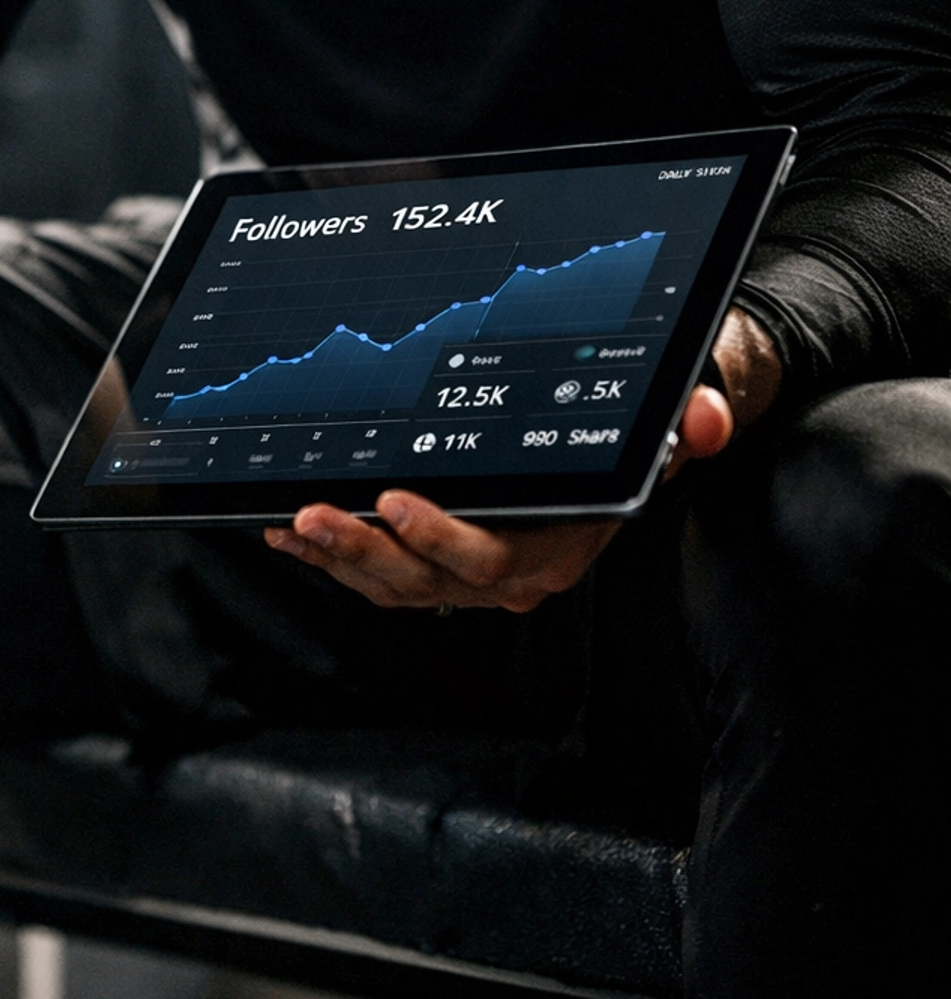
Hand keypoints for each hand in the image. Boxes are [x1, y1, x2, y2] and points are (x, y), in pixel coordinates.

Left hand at [264, 306, 782, 612]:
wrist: (639, 441)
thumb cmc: (643, 427)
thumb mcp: (678, 414)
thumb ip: (695, 420)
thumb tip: (706, 421)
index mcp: (562, 547)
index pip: (493, 560)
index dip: (440, 539)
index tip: (395, 499)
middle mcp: (516, 573)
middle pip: (430, 580)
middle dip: (365, 550)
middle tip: (315, 514)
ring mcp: (475, 572)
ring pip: (398, 584)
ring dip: (340, 559)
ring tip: (291, 524)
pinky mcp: (444, 560)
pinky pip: (384, 571)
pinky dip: (335, 557)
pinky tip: (291, 532)